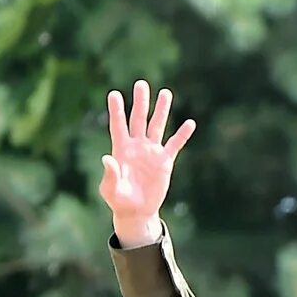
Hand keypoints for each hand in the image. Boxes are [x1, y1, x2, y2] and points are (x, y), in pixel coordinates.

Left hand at [101, 80, 194, 249]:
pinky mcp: (164, 161)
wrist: (136, 211)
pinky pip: (175, 145)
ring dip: (161, 110)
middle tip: (141, 84)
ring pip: (157, 126)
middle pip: (139, 119)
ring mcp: (151, 151)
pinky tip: (190, 123)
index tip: (114, 94)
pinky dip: (182, 135)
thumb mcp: (110, 190)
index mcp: (121, 149)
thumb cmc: (119, 200)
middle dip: (141, 102)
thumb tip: (107, 159)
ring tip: (165, 93)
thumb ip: (109, 174)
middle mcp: (137, 146)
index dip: (116, 111)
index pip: (118, 126)